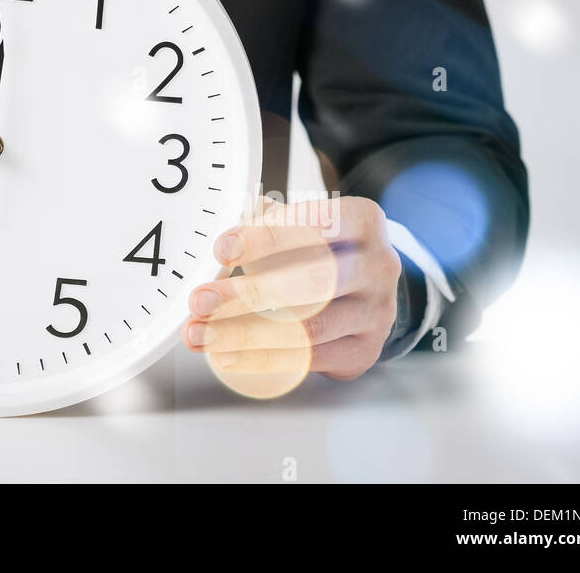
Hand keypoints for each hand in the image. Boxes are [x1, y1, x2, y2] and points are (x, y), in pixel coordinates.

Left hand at [182, 196, 400, 381]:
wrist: (363, 288)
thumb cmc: (319, 248)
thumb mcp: (297, 224)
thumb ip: (262, 227)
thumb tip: (221, 250)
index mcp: (362, 220)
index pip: (315, 224)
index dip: (266, 238)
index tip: (223, 250)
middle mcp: (378, 266)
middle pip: (311, 282)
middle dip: (248, 293)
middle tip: (201, 301)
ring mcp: (377, 312)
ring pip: (308, 328)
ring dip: (245, 334)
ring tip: (201, 334)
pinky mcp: (364, 351)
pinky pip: (309, 359)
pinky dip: (262, 359)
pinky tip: (226, 355)